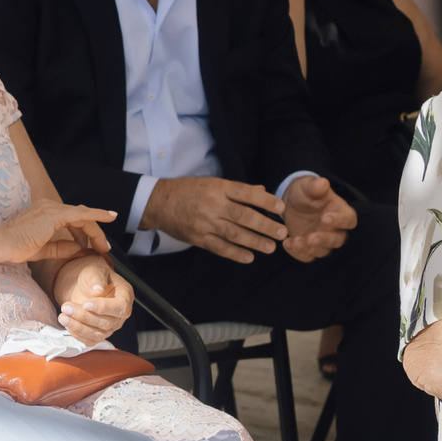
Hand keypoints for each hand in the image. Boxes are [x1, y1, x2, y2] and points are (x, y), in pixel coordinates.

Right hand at [0, 199, 117, 265]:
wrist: (2, 244)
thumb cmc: (16, 248)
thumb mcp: (43, 250)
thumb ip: (61, 248)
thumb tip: (78, 248)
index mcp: (45, 214)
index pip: (72, 219)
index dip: (86, 231)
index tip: (95, 243)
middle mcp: (49, 207)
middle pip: (81, 217)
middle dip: (94, 233)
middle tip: (103, 248)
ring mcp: (52, 209)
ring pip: (84, 217)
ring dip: (96, 231)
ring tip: (104, 246)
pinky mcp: (55, 214)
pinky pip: (82, 214)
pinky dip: (97, 214)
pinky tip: (110, 217)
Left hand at [52, 254, 130, 343]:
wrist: (87, 286)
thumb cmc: (93, 278)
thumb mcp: (94, 271)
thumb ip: (96, 279)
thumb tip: (98, 290)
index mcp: (125, 297)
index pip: (120, 307)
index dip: (103, 308)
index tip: (86, 304)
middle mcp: (120, 315)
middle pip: (106, 323)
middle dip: (84, 316)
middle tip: (66, 307)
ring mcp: (111, 327)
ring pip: (97, 334)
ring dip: (78, 327)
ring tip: (63, 317)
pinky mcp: (99, 334)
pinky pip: (90, 341)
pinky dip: (77, 334)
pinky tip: (67, 323)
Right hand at [141, 175, 287, 262]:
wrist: (159, 203)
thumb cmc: (189, 191)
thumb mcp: (213, 183)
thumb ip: (238, 189)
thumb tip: (263, 190)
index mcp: (218, 188)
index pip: (246, 194)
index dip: (265, 201)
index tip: (281, 208)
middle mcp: (212, 204)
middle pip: (243, 216)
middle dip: (265, 225)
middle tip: (282, 233)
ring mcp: (204, 223)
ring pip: (234, 234)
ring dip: (254, 242)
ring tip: (270, 247)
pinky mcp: (197, 238)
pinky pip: (219, 247)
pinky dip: (235, 254)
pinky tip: (249, 257)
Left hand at [279, 174, 355, 261]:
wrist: (291, 201)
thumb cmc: (306, 192)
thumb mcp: (308, 186)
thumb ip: (316, 186)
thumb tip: (323, 182)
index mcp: (341, 212)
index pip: (348, 219)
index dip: (339, 221)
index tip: (325, 218)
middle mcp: (335, 229)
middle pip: (337, 240)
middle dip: (324, 240)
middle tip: (311, 238)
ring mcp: (322, 240)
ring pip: (322, 251)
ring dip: (309, 249)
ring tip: (295, 241)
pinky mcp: (309, 248)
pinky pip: (307, 256)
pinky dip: (297, 253)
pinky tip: (287, 244)